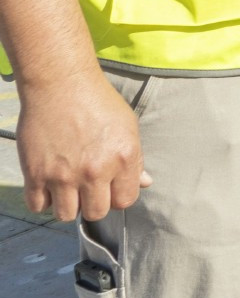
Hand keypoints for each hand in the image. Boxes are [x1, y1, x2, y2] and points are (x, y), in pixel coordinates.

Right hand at [17, 70, 150, 221]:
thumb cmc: (97, 100)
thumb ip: (136, 159)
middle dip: (93, 201)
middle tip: (87, 184)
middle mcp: (95, 170)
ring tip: (67, 183)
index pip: (126, 201)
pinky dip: (43, 198)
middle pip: (96, 213)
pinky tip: (48, 181)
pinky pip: (39, 206)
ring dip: (67, 203)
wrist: (60, 82)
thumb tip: (145, 182)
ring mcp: (64, 175)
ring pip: (66, 215)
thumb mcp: (127, 125)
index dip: (118, 195)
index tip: (110, 185)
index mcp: (123, 157)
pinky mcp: (36, 174)